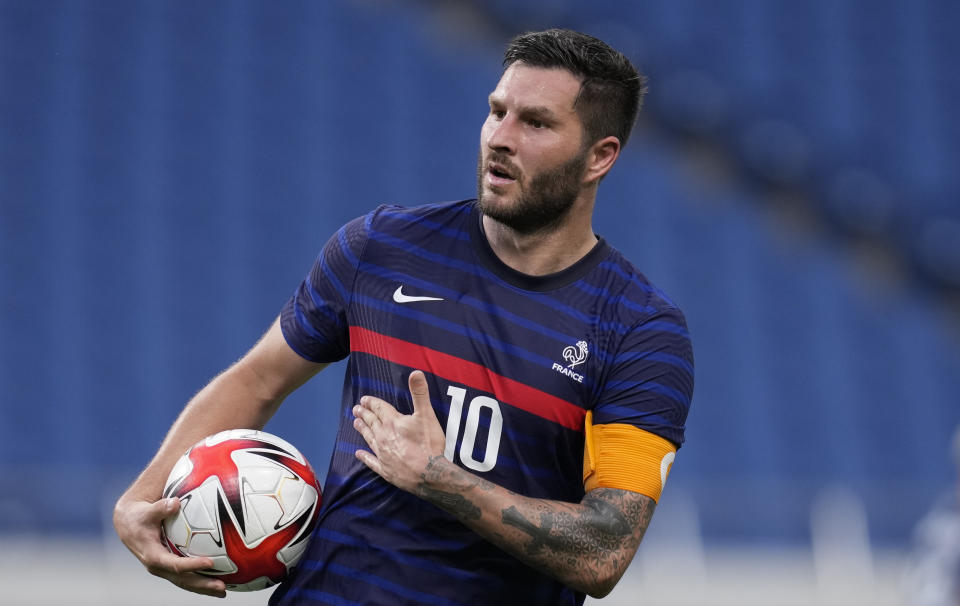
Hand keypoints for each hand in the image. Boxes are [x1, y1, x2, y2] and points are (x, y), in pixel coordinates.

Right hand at [113, 495, 226, 597]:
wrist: (129, 525)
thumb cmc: (140, 516)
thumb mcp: (147, 512)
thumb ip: (160, 508)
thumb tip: (175, 502)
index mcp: (153, 555)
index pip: (174, 564)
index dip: (192, 565)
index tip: (210, 563)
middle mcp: (159, 566)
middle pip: (183, 579)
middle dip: (202, 585)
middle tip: (222, 587)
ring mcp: (165, 569)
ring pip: (186, 582)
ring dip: (204, 588)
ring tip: (223, 591)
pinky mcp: (169, 567)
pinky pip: (187, 576)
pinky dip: (201, 580)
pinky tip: (219, 580)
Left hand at [353, 370, 446, 491]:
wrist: (429, 474)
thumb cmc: (428, 444)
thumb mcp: (427, 415)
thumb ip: (420, 394)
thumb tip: (415, 372)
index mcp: (393, 423)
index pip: (380, 409)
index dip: (372, 403)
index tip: (364, 399)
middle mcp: (384, 437)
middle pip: (372, 423)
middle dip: (364, 414)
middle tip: (356, 409)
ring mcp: (383, 454)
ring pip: (369, 439)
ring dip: (363, 430)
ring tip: (355, 423)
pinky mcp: (385, 470)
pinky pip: (371, 461)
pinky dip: (365, 457)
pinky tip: (358, 453)